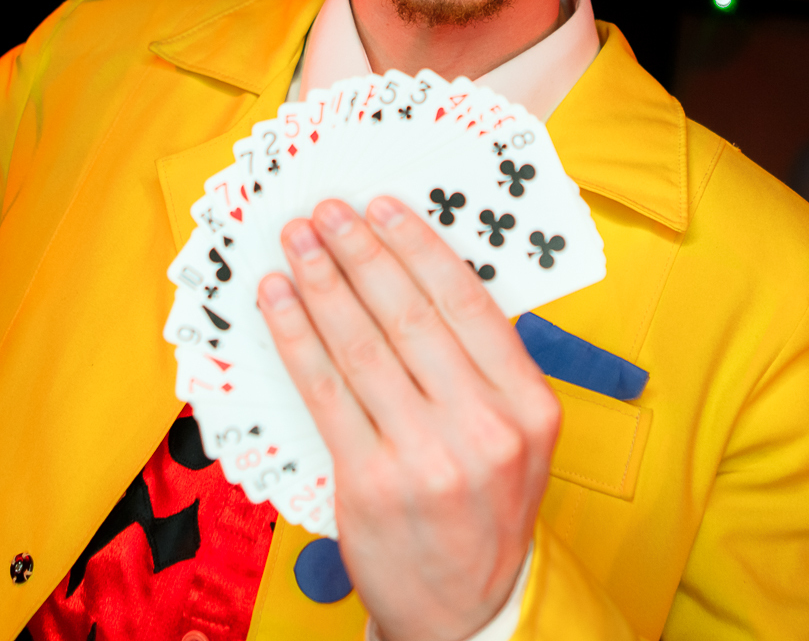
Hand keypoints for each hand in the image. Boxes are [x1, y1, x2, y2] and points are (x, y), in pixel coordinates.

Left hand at [258, 195, 560, 640]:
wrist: (465, 610)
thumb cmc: (484, 511)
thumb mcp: (518, 439)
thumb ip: (483, 367)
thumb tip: (417, 275)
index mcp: (530, 406)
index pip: (469, 303)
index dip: (419, 247)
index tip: (384, 207)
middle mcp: (485, 428)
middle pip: (411, 315)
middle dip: (361, 253)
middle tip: (327, 213)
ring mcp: (427, 457)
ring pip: (362, 346)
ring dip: (322, 284)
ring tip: (296, 245)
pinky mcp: (371, 483)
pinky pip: (326, 392)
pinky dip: (296, 338)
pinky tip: (278, 305)